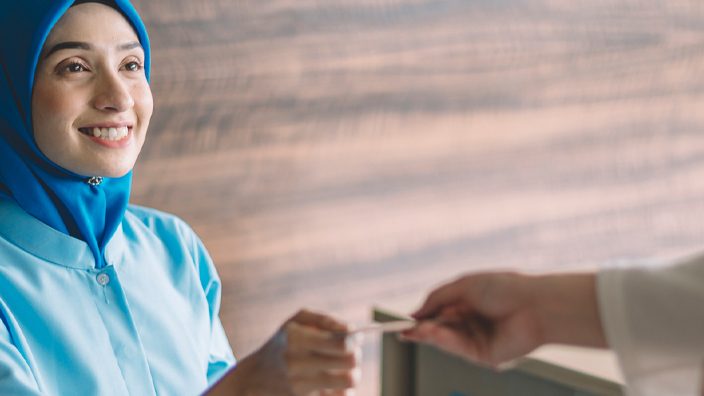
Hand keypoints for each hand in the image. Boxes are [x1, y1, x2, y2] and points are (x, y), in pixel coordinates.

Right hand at [207, 309, 360, 395]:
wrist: (257, 376)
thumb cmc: (284, 342)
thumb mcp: (297, 320)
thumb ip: (326, 320)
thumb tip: (351, 330)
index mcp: (295, 339)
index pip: (341, 345)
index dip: (354, 340)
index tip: (355, 338)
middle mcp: (297, 365)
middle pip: (350, 363)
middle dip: (356, 356)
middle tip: (351, 352)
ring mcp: (301, 387)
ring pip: (349, 382)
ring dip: (353, 373)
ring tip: (344, 368)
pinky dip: (344, 389)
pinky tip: (335, 382)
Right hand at [402, 272, 605, 367]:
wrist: (535, 305)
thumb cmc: (505, 287)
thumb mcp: (463, 284)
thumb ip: (437, 298)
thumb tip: (415, 313)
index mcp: (466, 302)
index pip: (437, 312)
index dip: (420, 317)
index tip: (402, 322)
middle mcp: (470, 321)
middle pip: (438, 328)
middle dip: (420, 329)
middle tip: (404, 331)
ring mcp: (475, 339)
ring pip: (444, 340)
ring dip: (428, 335)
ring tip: (415, 330)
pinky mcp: (482, 355)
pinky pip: (456, 348)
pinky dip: (442, 340)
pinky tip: (432, 332)